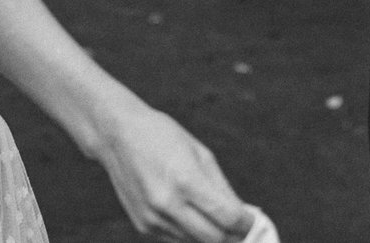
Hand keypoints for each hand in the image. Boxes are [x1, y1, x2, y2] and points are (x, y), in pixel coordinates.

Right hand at [92, 101, 254, 242]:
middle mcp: (168, 204)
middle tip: (240, 228)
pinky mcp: (143, 226)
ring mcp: (153, 218)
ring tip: (215, 218)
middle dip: (232, 236)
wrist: (117, 136)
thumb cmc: (162, 137)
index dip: (246, 224)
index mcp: (186, 181)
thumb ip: (222, 188)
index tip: (252, 222)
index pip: (227, 218)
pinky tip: (188, 213)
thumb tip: (242, 215)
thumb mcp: (200, 153)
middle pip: (214, 239)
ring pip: (195, 242)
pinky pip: (176, 239)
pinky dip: (189, 232)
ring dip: (209, 234)